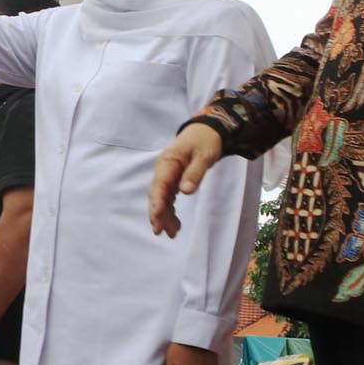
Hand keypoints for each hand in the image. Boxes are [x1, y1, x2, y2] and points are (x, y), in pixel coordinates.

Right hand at [149, 123, 223, 238]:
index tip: (156, 218)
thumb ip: (194, 173)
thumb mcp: (204, 156)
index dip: (156, 203)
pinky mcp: (173, 180)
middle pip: (157, 195)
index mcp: (168, 162)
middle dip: (158, 214)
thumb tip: (185, 191)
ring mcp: (167, 175)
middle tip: (161, 232)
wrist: (207, 130)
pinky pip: (169, 198)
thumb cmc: (205, 140)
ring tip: (173, 233)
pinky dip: (171, 211)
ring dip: (165, 216)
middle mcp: (164, 170)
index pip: (159, 186)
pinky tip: (176, 224)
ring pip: (162, 199)